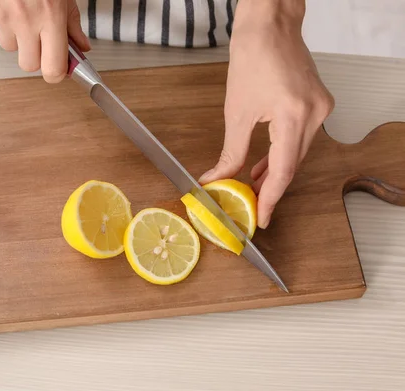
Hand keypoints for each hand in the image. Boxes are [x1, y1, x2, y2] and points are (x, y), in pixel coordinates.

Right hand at [0, 0, 90, 82]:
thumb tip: (82, 48)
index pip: (52, 69)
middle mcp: (26, 20)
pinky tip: (7, 2)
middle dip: (35, 57)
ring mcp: (2, 16)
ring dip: (16, 36)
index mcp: (50, 18)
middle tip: (40, 38)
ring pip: (9, 46)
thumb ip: (72, 25)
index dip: (55, 74)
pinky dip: (0, 19)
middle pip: (28, 65)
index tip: (58, 69)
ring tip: (22, 11)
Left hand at [199, 0, 333, 228]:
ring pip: (297, 153)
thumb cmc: (252, 58)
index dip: (270, 198)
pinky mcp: (317, 103)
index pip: (283, 170)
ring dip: (274, 171)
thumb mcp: (236, 112)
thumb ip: (231, 152)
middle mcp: (315, 114)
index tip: (262, 218)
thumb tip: (218, 179)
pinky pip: (300, 138)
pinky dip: (281, 153)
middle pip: (292, 164)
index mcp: (294, 116)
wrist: (269, 26)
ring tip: (253, 188)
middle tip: (250, 205)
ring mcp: (320, 108)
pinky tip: (264, 165)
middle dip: (269, 187)